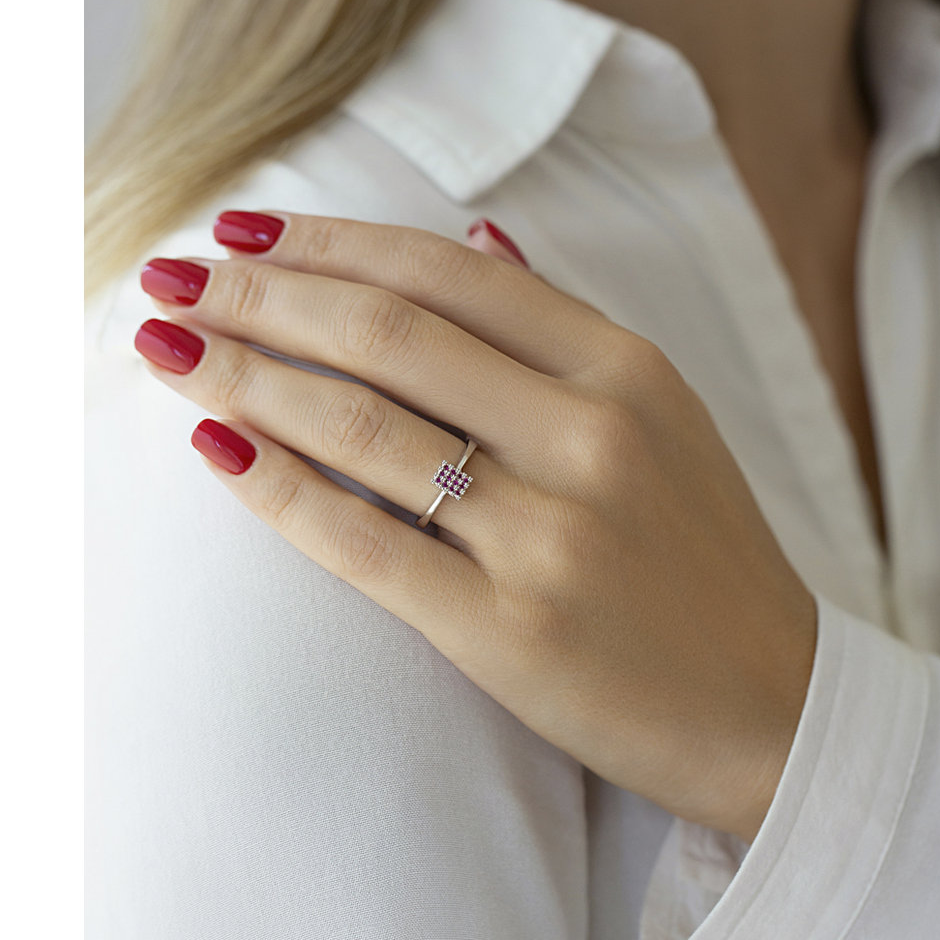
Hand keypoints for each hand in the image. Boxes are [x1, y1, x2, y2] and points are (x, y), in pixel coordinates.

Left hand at [132, 212, 816, 839]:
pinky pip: (364, 541)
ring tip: (166, 344)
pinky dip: (277, 485)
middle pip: (388, 334)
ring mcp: (551, 535)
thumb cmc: (703, 559)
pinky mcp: (509, 630)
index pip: (448, 272)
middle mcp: (590, 436)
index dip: (330, 241)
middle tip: (175, 275)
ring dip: (242, 374)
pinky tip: (215, 444)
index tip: (245, 229)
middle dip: (261, 294)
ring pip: (361, 427)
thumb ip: (564, 328)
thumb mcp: (664, 416)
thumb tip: (475, 231)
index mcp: (627, 370)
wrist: (773, 711)